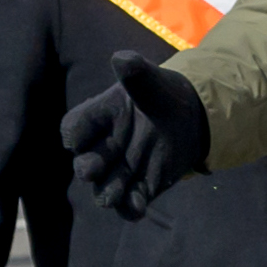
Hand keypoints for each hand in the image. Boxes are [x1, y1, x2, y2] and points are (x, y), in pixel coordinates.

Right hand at [60, 52, 211, 218]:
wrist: (191, 117)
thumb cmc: (161, 94)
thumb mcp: (151, 80)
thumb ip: (136, 72)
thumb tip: (122, 58)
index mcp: (99, 116)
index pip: (77, 126)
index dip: (75, 133)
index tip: (75, 140)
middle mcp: (104, 146)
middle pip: (88, 160)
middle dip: (88, 166)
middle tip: (90, 170)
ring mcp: (122, 168)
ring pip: (107, 185)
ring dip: (108, 192)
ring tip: (113, 198)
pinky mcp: (143, 186)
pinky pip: (132, 201)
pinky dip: (133, 207)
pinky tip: (138, 208)